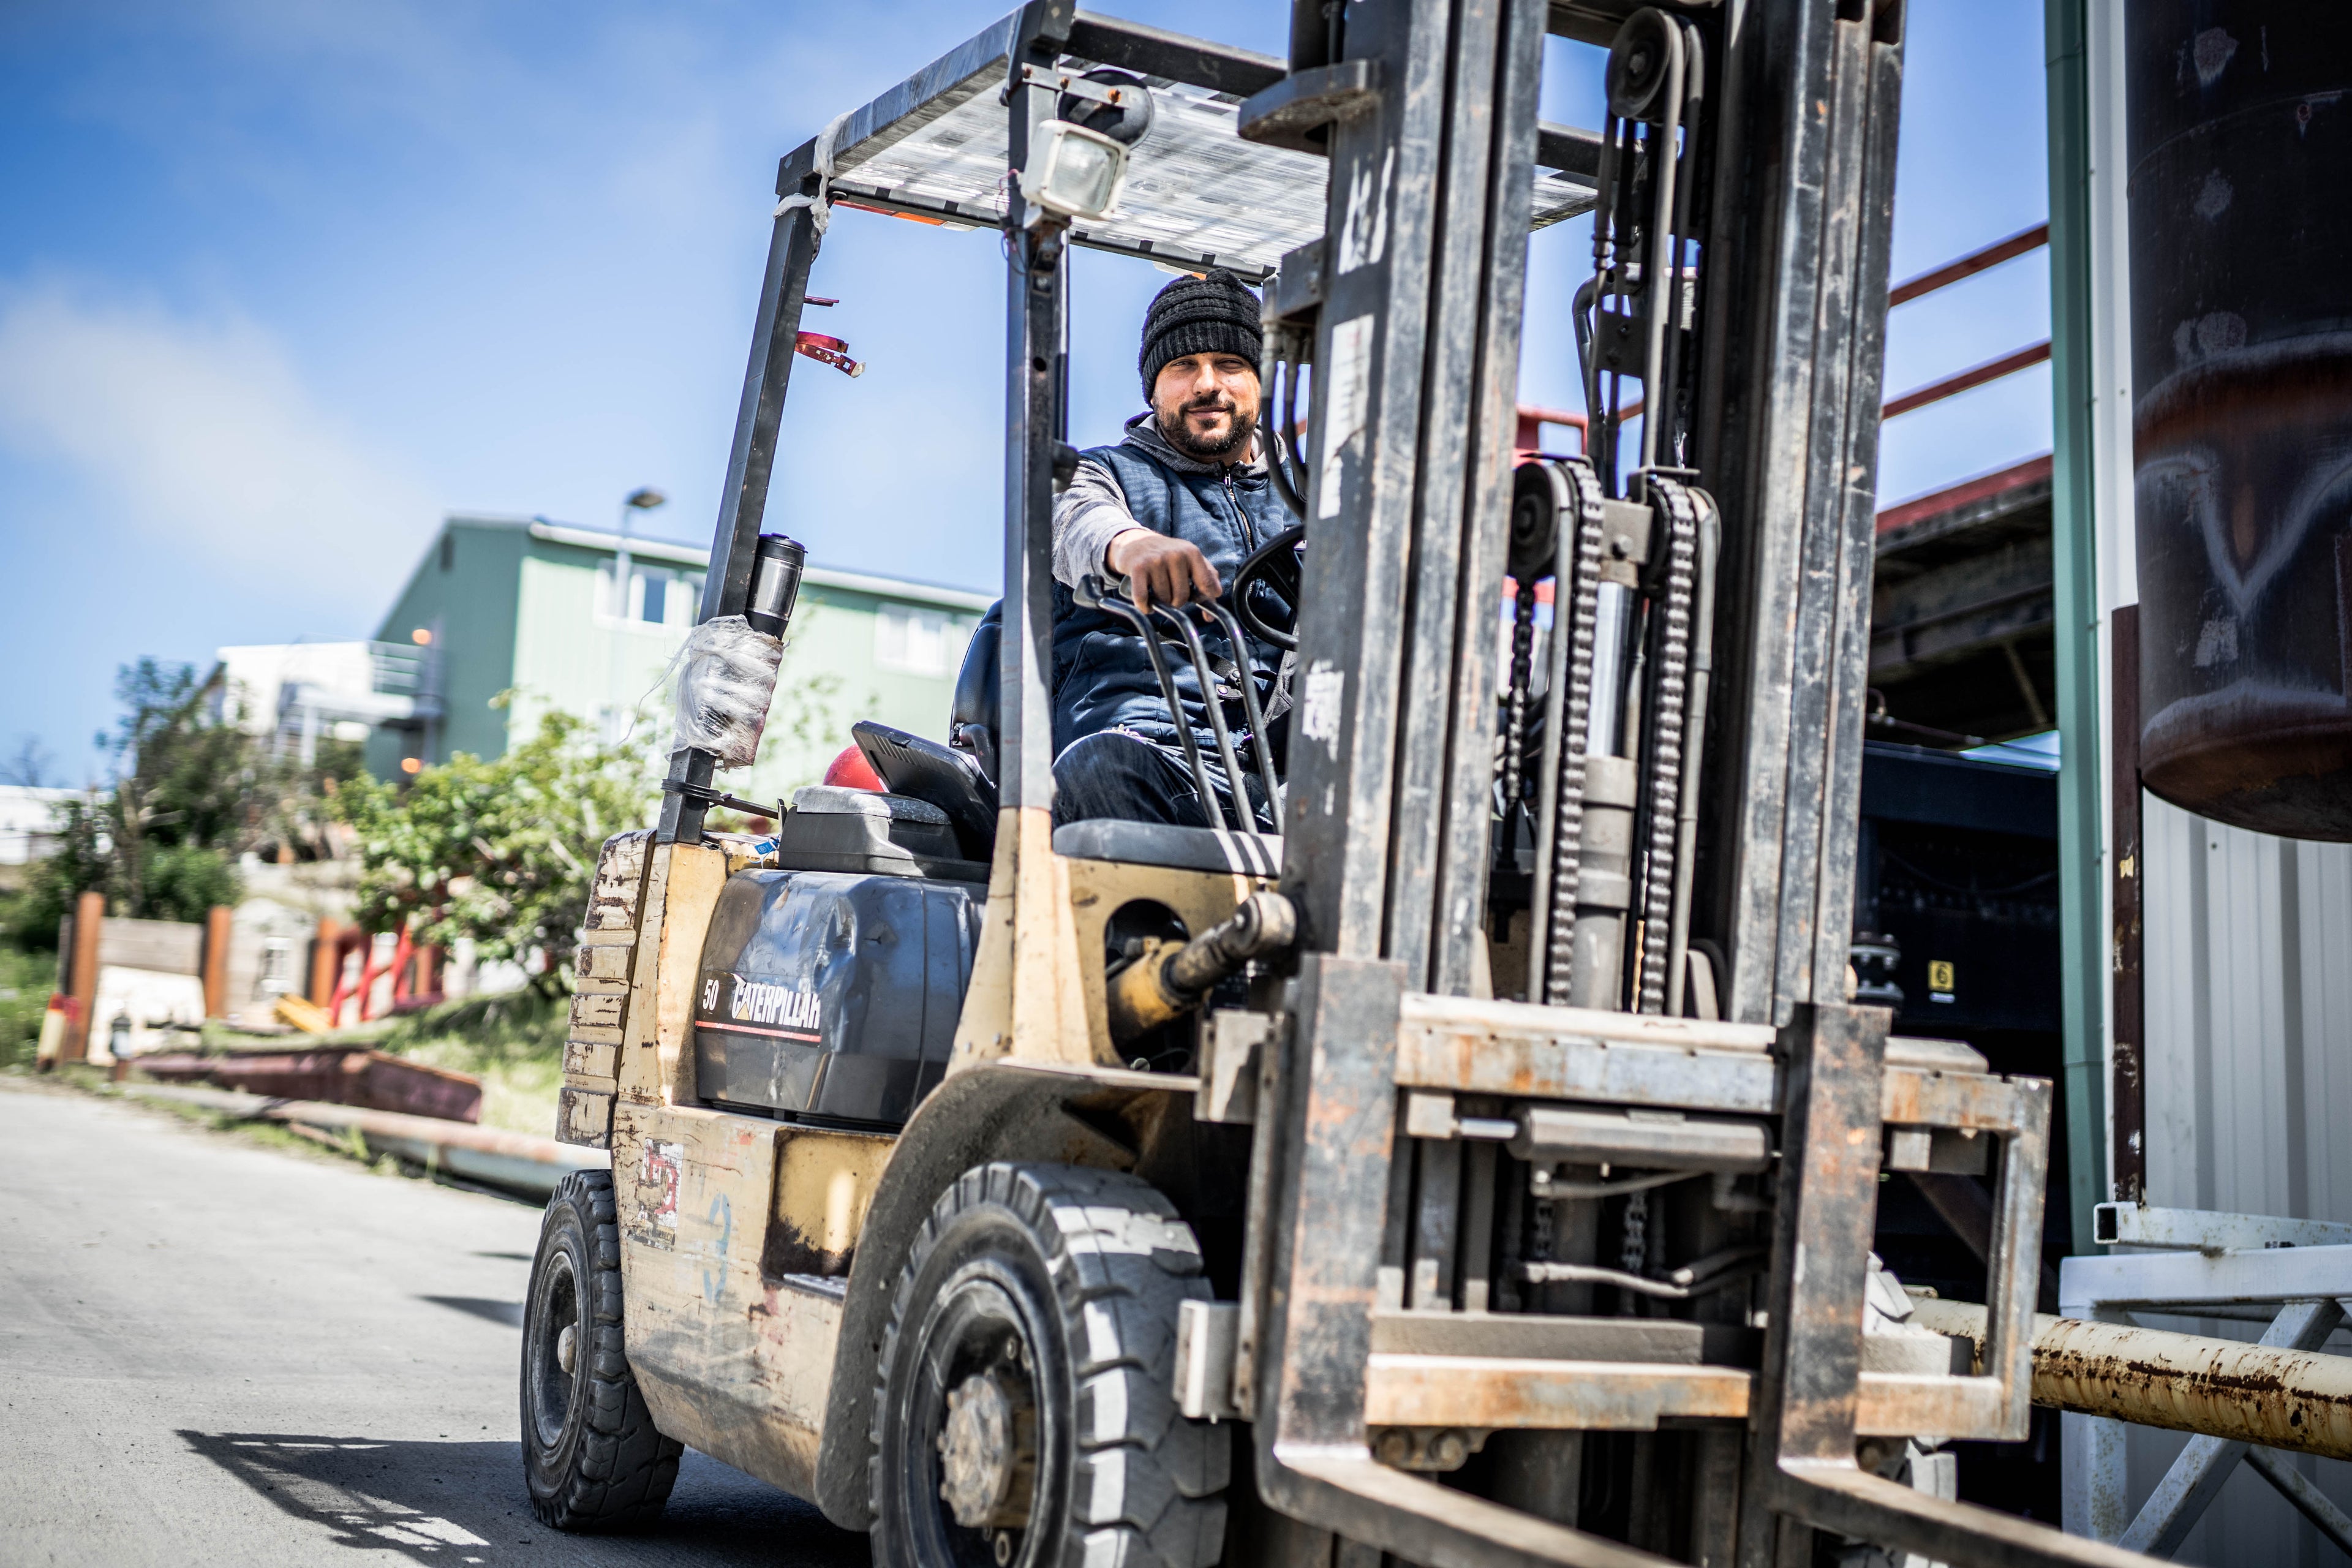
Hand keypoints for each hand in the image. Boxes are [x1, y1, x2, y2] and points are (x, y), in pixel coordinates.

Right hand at [1106, 530, 1220, 612]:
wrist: (1135, 541)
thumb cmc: (1167, 556)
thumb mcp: (1191, 560)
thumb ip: (1207, 580)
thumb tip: (1211, 610)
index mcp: (1192, 553)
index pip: (1206, 583)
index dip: (1203, 597)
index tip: (1197, 598)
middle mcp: (1175, 555)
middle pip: (1181, 597)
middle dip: (1175, 601)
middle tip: (1170, 593)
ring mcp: (1156, 561)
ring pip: (1163, 599)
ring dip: (1159, 602)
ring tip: (1156, 592)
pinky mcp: (1138, 568)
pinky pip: (1143, 598)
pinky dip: (1145, 606)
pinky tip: (1147, 604)